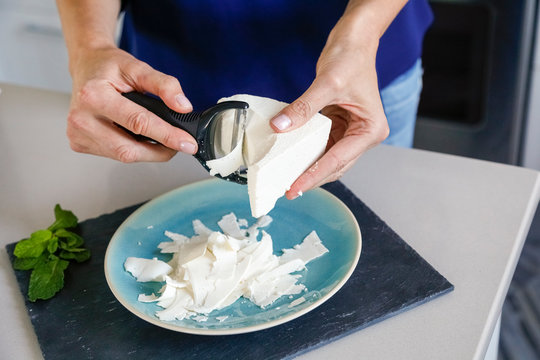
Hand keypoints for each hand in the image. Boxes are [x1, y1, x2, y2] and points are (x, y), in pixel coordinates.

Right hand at [66, 46, 197, 161]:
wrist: (86, 65)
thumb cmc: (109, 67)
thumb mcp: (138, 67)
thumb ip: (164, 85)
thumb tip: (183, 106)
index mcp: (94, 95)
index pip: (138, 123)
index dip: (167, 135)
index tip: (187, 143)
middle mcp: (81, 117)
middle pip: (129, 149)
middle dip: (160, 151)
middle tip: (178, 145)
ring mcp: (77, 133)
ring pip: (123, 156)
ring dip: (147, 152)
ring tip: (161, 140)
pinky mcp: (78, 143)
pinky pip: (114, 155)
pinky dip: (132, 150)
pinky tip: (138, 139)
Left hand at [270, 11, 389, 198]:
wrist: (354, 40)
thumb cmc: (352, 58)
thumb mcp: (326, 84)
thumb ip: (302, 109)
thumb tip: (279, 127)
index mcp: (370, 130)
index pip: (337, 160)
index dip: (314, 176)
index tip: (295, 188)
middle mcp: (363, 135)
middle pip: (334, 165)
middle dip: (311, 177)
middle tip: (288, 190)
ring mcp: (351, 131)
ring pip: (327, 157)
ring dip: (308, 166)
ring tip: (286, 178)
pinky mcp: (339, 125)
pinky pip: (321, 144)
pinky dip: (306, 150)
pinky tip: (291, 156)